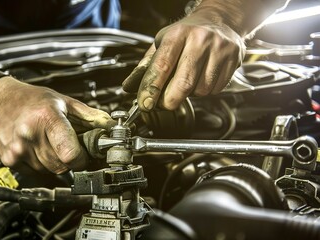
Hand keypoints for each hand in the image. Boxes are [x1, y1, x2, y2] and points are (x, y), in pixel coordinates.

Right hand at [0, 77, 113, 174]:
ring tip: (48, 142)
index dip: (81, 158)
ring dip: (54, 161)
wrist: (0, 102)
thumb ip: (90, 116)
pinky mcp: (9, 159)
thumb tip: (109, 127)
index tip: (83, 154)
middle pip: (62, 165)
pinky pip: (35, 172)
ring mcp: (18, 149)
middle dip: (68, 158)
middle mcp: (29, 135)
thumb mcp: (64, 101)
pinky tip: (35, 147)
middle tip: (64, 143)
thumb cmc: (32, 100)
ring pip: (49, 171)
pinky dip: (40, 163)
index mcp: (47, 118)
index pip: (70, 154)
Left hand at [122, 11, 244, 110]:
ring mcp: (219, 50)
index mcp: (178, 34)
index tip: (145, 103)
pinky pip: (215, 90)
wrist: (220, 20)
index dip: (152, 88)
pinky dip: (204, 91)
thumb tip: (129, 87)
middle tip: (163, 103)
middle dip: (169, 101)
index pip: (162, 66)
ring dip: (189, 94)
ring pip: (200, 90)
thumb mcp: (162, 41)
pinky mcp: (233, 60)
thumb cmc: (187, 33)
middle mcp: (200, 41)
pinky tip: (201, 79)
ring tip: (186, 81)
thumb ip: (146, 65)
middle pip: (183, 83)